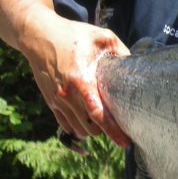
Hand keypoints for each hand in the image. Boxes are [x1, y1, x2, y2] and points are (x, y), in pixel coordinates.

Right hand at [20, 10, 130, 148]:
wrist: (38, 36)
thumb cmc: (73, 36)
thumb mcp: (102, 37)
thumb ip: (121, 52)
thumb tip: (138, 65)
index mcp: (81, 80)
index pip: (98, 114)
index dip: (113, 130)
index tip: (125, 142)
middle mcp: (67, 94)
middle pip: (90, 127)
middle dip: (106, 130)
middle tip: (120, 127)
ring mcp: (57, 100)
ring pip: (78, 129)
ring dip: (93, 130)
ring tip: (106, 124)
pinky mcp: (50, 102)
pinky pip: (66, 125)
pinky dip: (78, 128)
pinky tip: (89, 122)